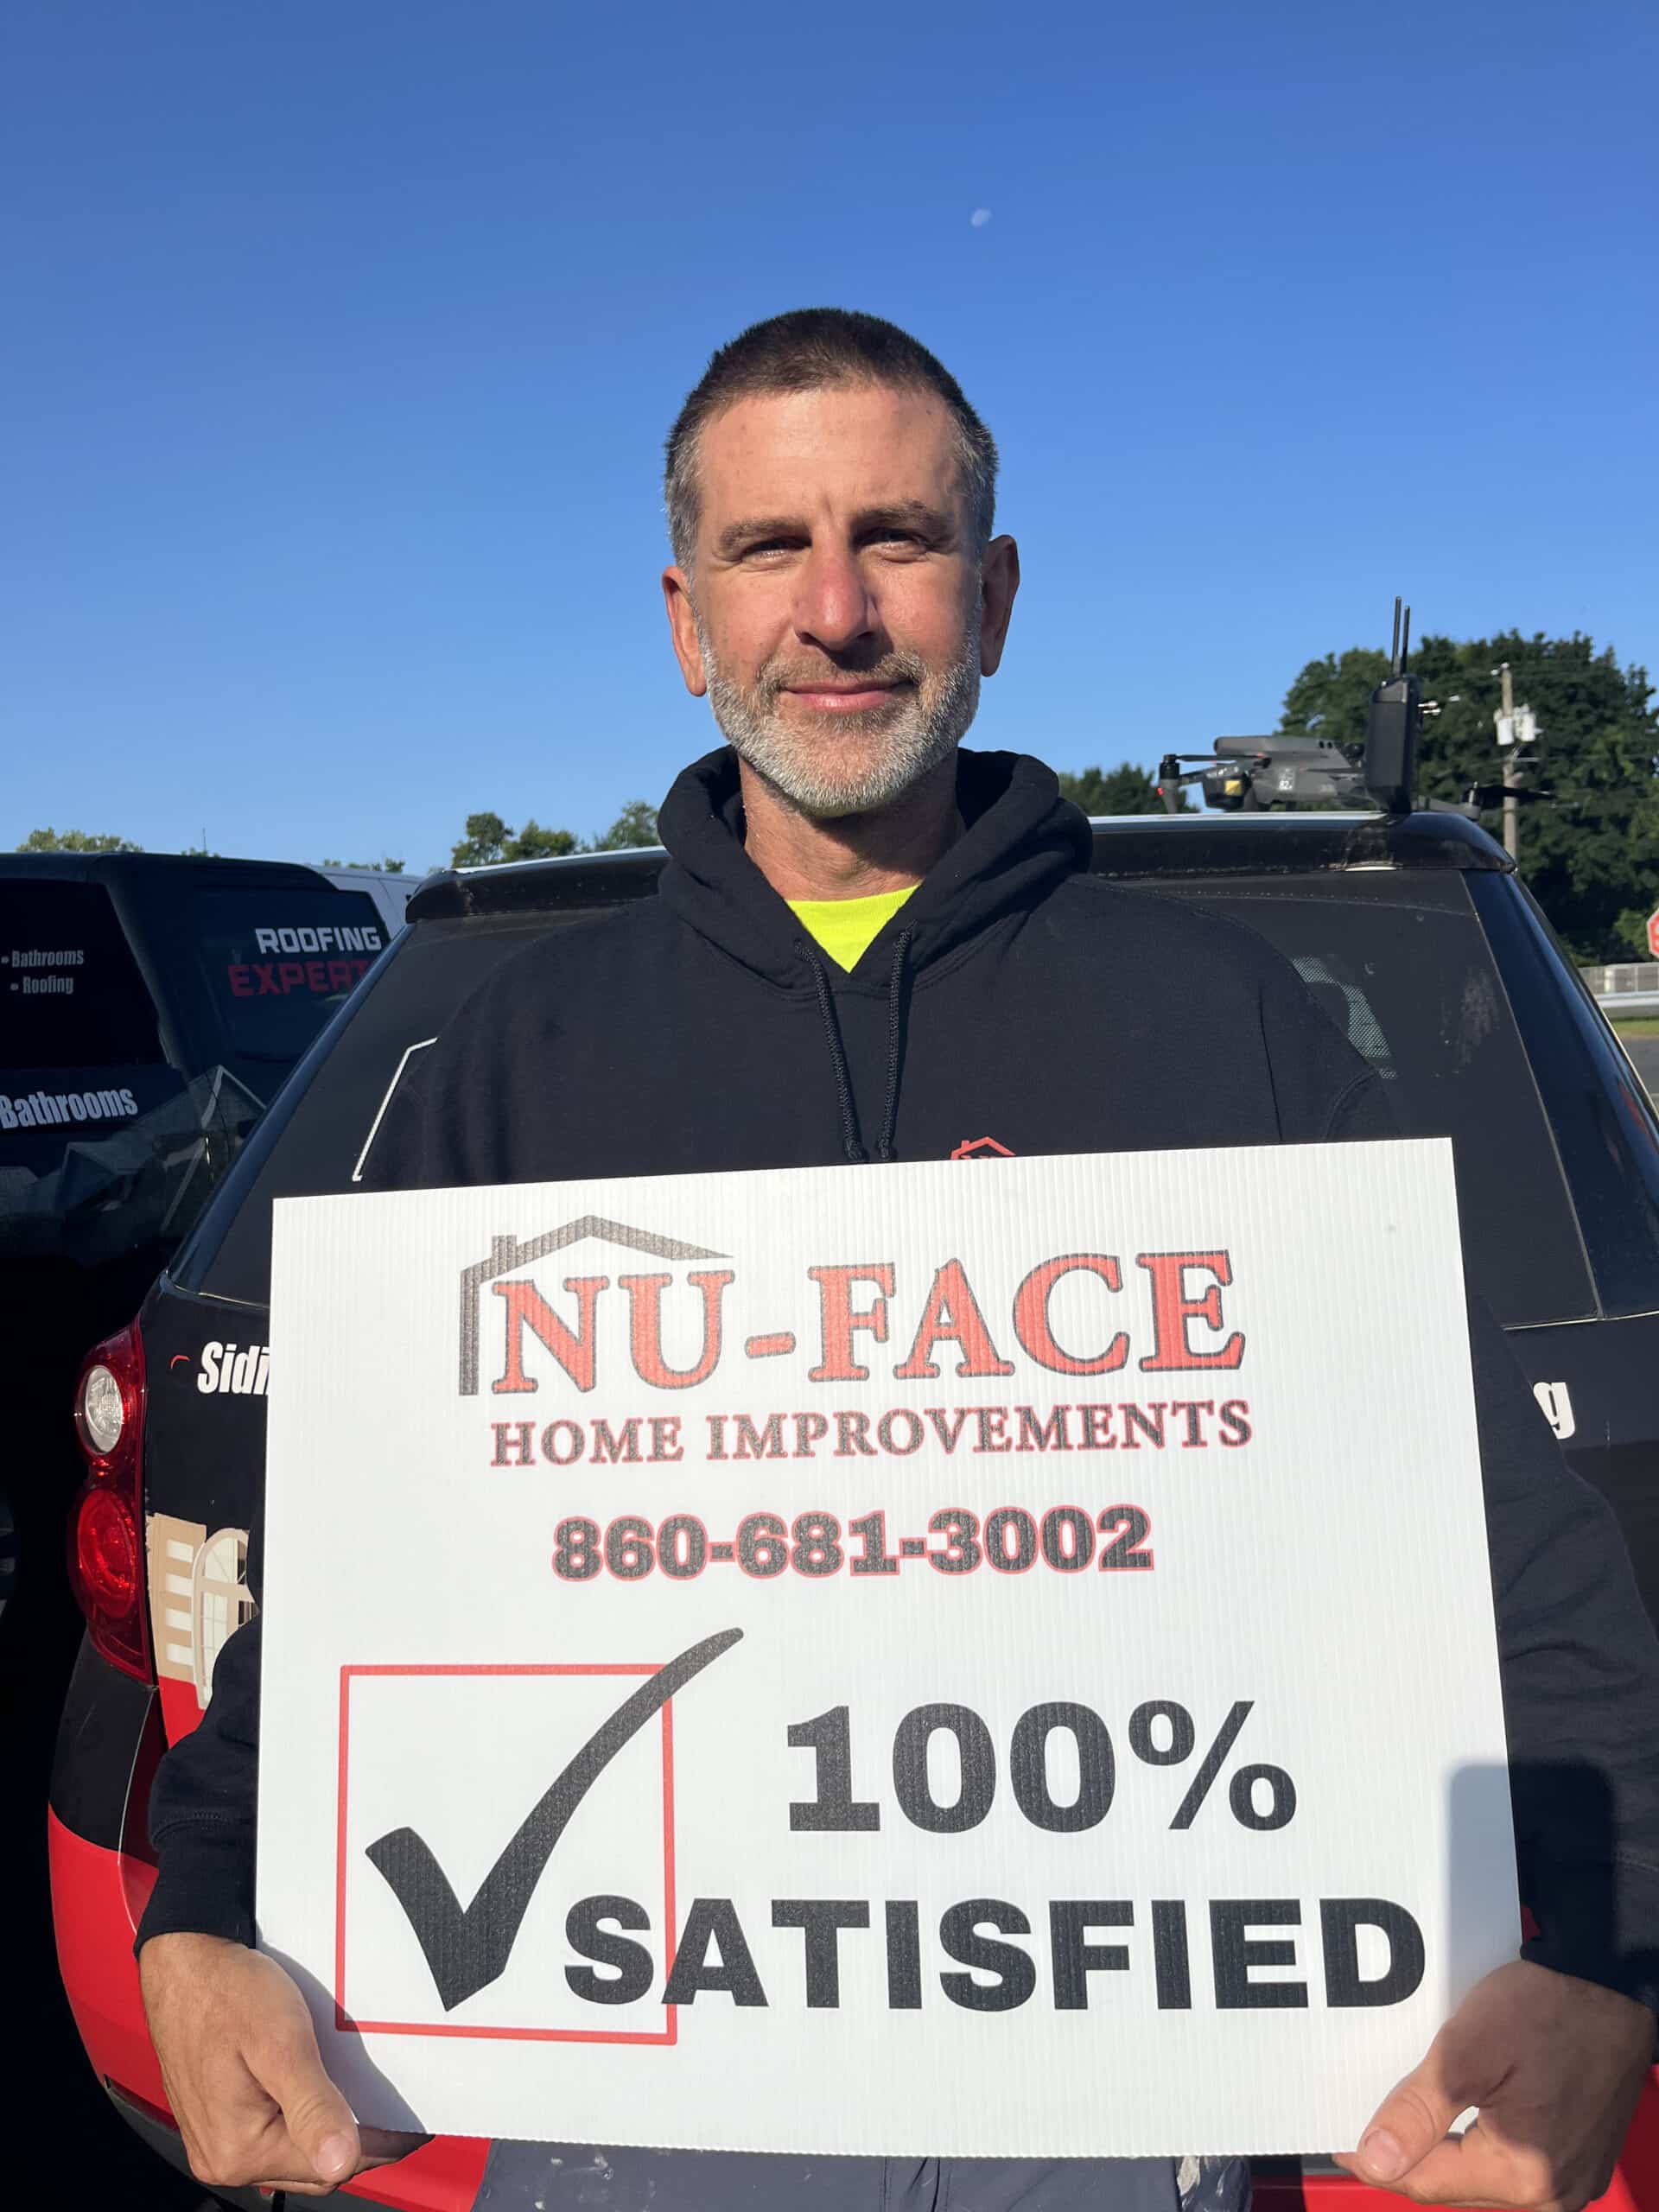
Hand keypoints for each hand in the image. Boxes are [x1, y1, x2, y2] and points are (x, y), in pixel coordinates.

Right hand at [139, 1932, 424, 2194]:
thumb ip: (312, 2106)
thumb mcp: (280, 2043)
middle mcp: (222, 2159)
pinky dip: (300, 2120)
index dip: (376, 2147)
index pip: (329, 2167)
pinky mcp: (215, 2121)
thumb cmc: (229, 1993)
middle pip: (311, 2168)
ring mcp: (215, 2143)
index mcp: (238, 2150)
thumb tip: (342, 2162)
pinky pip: (271, 2135)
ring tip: (360, 2094)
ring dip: (327, 2128)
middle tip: (391, 2104)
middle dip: (354, 2141)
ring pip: (292, 2154)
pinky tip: (319, 2088)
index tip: (414, 2126)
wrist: (183, 1964)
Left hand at [1335, 1959, 1653, 2210]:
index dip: (1376, 2158)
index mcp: (1524, 2175)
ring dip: (1444, 2143)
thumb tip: (1375, 2160)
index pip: (1425, 2181)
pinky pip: (1515, 2158)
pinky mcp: (1580, 2155)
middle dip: (1410, 2151)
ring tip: (1405, 2106)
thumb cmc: (1547, 2009)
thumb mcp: (1469, 2051)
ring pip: (1484, 2171)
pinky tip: (1458, 2107)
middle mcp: (1552, 2194)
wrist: (1614, 1983)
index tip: (1338, 2133)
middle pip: (1456, 2180)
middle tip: (1365, 2113)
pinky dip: (1480, 2137)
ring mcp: (1572, 2178)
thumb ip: (1420, 2111)